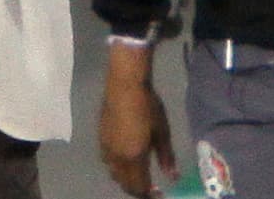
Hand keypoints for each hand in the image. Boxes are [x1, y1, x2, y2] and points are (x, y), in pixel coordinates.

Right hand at [99, 46, 177, 197]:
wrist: (124, 85)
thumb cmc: (147, 106)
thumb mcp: (162, 132)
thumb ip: (166, 157)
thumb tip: (173, 177)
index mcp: (134, 157)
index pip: (139, 186)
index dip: (149, 194)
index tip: (159, 194)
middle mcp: (117, 157)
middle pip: (124, 183)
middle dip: (137, 190)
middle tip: (150, 188)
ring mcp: (106, 147)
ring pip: (113, 173)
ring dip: (125, 179)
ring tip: (137, 175)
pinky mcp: (100, 137)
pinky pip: (107, 161)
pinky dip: (117, 167)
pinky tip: (125, 157)